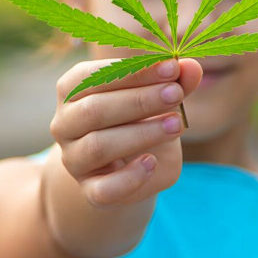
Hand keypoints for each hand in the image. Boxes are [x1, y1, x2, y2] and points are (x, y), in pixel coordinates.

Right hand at [48, 56, 202, 207]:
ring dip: (140, 134)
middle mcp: (65, 124)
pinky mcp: (90, 191)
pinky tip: (153, 162)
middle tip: (176, 93)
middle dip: (139, 100)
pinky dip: (130, 177)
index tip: (172, 67)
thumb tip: (191, 67)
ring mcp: (74, 160)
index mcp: (74, 90)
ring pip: (97, 146)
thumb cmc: (142, 120)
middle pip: (94, 110)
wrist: (133, 168)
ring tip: (177, 124)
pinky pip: (103, 189)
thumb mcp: (160, 98)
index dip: (133, 71)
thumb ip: (175, 82)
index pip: (94, 75)